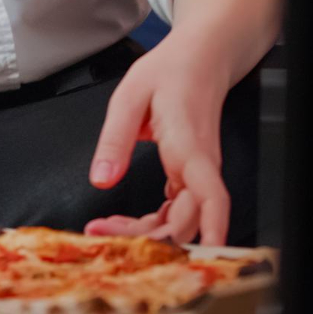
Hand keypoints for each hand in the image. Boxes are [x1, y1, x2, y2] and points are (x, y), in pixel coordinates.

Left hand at [83, 36, 232, 244]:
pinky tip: (125, 222)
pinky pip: (176, 210)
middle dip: (148, 239)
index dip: (211, 230)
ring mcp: (197, 173)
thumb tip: (101, 178)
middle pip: (186, 220)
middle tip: (102, 234)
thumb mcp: (129, 97)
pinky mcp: (189, 175)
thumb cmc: (172, 71)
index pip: (211, 196)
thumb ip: (114, 140)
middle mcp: (200, 166)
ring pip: (180, 220)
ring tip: (106, 229)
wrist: (200, 57)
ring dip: (146, 234)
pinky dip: (152, 223)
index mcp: (189, 146)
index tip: (201, 257)